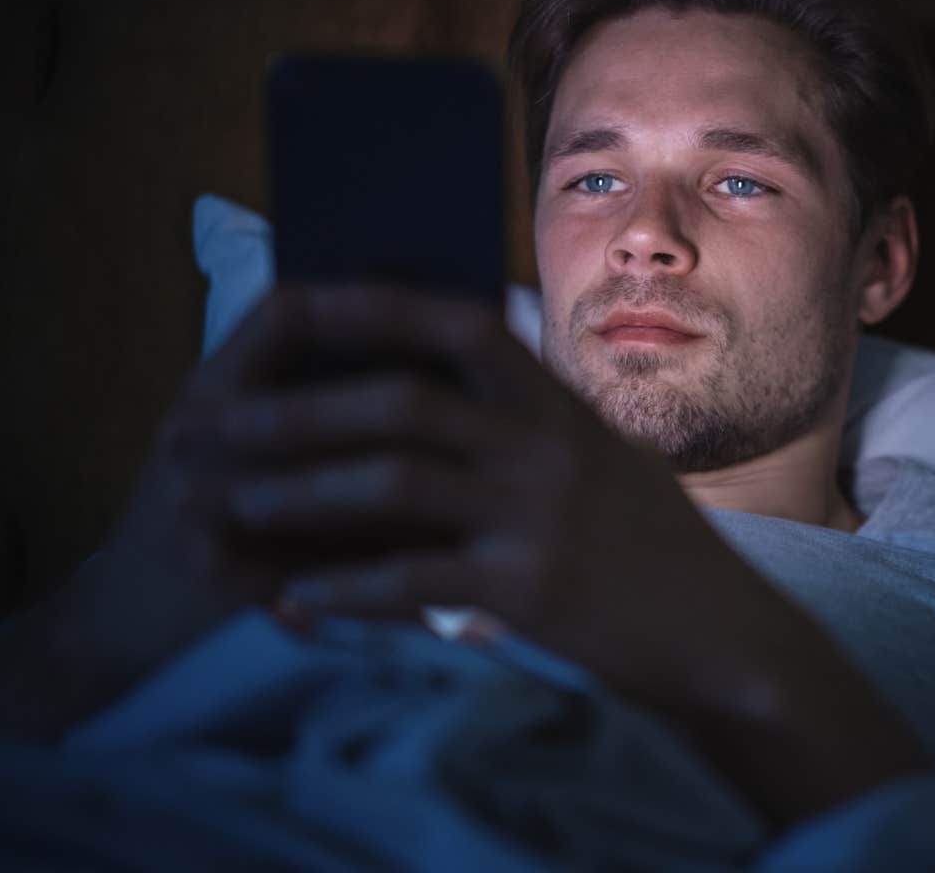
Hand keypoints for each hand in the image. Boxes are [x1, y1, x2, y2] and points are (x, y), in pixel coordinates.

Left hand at [182, 284, 775, 705]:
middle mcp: (551, 448)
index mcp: (563, 406)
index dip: (375, 304)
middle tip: (214, 427)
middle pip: (402, 402)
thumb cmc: (651, 549)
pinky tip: (292, 596)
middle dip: (296, 412)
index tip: (299, 299)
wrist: (720, 634)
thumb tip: (436, 386)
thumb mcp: (604, 463)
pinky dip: (344, 587)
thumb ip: (531, 424)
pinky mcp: (531, 590)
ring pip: (394, 483)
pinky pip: (413, 581)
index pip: (463, 322)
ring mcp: (541, 516)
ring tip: (230, 502)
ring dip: (299, 491)